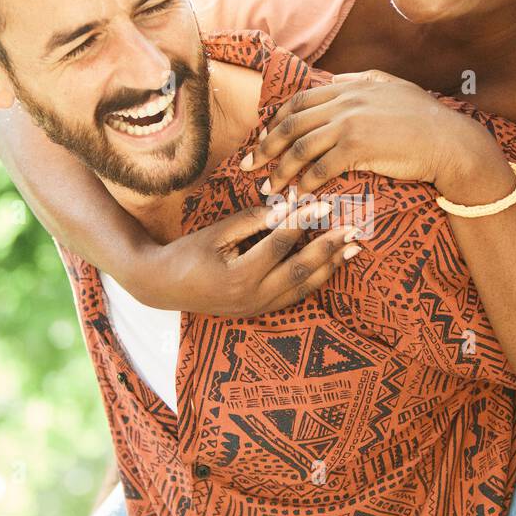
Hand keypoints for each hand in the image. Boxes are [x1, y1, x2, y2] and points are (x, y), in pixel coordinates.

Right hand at [141, 199, 361, 316]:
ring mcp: (257, 308)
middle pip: (301, 269)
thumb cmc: (187, 253)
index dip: (304, 221)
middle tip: (353, 229)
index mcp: (239, 275)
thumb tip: (288, 208)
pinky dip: (316, 279)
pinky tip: (331, 264)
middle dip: (329, 248)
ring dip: (330, 266)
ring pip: (303, 287)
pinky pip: (295, 296)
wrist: (162, 287)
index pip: (281, 244)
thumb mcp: (217, 232)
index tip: (324, 204)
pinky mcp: (259, 311)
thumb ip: (253, 221)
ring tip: (353, 248)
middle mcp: (253, 297)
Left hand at [242, 69, 487, 196]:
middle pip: (291, 123)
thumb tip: (335, 79)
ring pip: (300, 146)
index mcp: (350, 85)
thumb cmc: (425, 119)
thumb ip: (361, 81)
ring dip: (280, 170)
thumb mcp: (391, 87)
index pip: (299, 101)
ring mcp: (351, 122)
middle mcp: (345, 99)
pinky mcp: (358, 147)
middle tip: (250, 166)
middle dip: (265, 147)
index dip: (275, 122)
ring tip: (271, 188)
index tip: (263, 140)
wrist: (450, 141)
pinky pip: (320, 167)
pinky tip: (299, 195)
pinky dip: (305, 183)